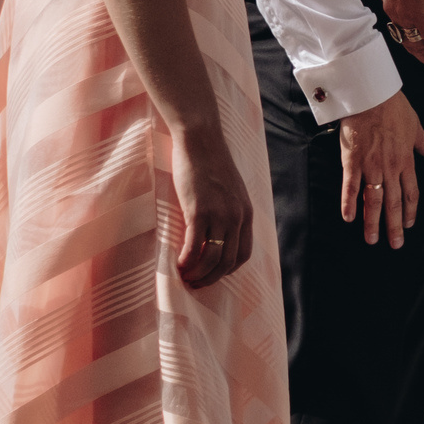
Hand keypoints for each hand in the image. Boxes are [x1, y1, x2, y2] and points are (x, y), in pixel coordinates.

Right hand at [168, 121, 253, 288]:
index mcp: (246, 213)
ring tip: (184, 277)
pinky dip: (186, 261)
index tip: (212, 274)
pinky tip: (177, 266)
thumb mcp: (229, 190)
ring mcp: (219, 215)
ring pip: (212, 259)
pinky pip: (194, 246)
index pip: (243, 254)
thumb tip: (216, 231)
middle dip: (211, 278)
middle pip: (228, 261)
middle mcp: (237, 217)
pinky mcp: (199, 211)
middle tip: (195, 284)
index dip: (228, 270)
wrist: (200, 140)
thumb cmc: (210, 163)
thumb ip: (228, 210)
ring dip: (198, 274)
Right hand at [338, 91, 423, 248]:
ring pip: (373, 200)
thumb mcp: (416, 125)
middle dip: (395, 226)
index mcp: (406, 160)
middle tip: (395, 244)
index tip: (410, 225)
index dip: (411, 211)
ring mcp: (371, 166)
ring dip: (373, 222)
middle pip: (393, 203)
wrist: (371, 95)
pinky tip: (348, 218)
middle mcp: (390, 167)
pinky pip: (350, 187)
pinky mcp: (352, 161)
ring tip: (372, 240)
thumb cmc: (393, 107)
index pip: (411, 192)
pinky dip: (349, 203)